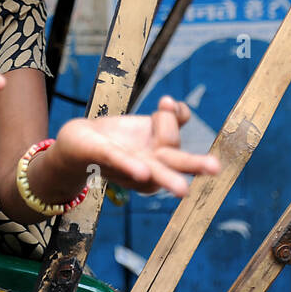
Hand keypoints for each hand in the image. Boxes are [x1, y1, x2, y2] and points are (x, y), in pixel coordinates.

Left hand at [54, 96, 219, 196]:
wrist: (75, 147)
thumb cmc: (114, 138)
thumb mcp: (143, 125)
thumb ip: (166, 119)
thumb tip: (176, 106)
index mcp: (158, 153)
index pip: (174, 129)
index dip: (175, 114)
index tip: (167, 102)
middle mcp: (149, 162)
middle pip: (177, 162)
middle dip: (196, 165)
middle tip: (215, 168)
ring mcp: (130, 165)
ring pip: (154, 171)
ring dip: (168, 178)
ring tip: (183, 189)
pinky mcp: (105, 159)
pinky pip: (121, 161)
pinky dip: (132, 166)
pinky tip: (142, 171)